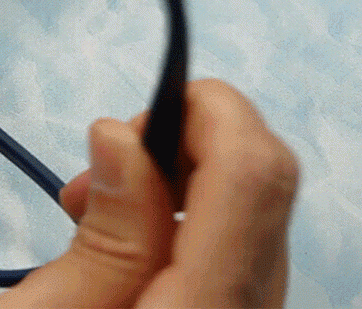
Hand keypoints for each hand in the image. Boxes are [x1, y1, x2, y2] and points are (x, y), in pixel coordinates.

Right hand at [0, 79, 299, 307]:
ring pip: (257, 214)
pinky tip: (127, 237)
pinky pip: (239, 247)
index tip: (136, 116)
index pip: (254, 178)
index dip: (209, 113)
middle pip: (266, 187)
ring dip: (181, 180)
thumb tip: (124, 135)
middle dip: (187, 146)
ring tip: (94, 206)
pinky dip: (185, 216)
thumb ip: (107, 235)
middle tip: (98, 170)